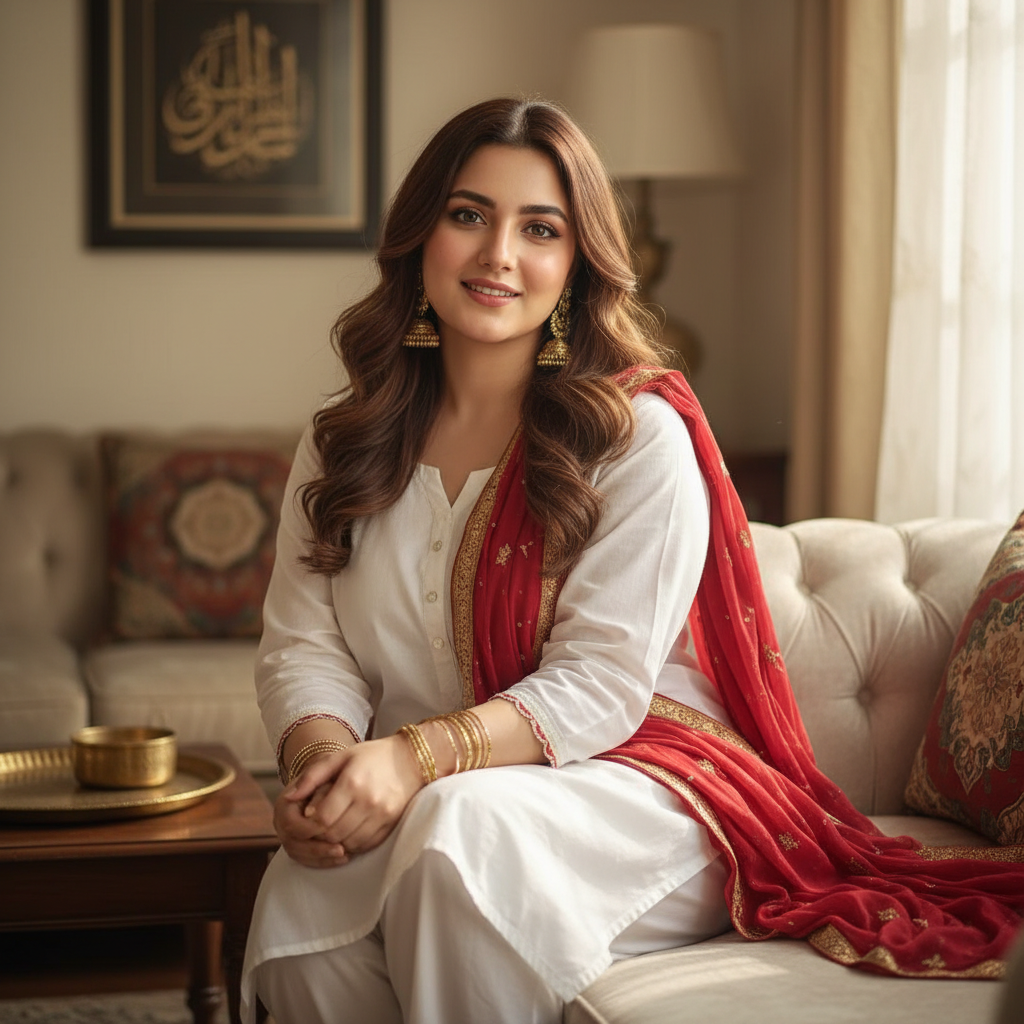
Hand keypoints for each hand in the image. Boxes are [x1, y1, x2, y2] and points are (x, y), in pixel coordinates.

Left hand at [280, 736, 423, 864]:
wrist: (411, 759)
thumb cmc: (371, 756)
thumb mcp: (340, 757)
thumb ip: (312, 777)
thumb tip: (289, 798)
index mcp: (353, 783)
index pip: (322, 818)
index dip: (309, 825)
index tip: (306, 819)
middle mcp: (369, 801)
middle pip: (334, 834)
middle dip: (320, 835)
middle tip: (316, 827)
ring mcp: (383, 815)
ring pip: (349, 844)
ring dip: (336, 842)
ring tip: (332, 829)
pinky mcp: (392, 824)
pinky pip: (366, 845)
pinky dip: (353, 844)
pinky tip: (349, 832)